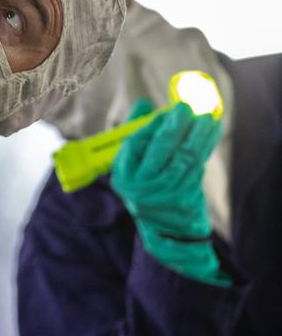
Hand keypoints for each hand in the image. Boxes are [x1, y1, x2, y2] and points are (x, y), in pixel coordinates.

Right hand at [111, 99, 229, 285]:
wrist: (165, 231)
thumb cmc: (147, 186)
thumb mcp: (132, 164)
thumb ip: (136, 132)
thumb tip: (143, 104)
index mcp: (123, 176)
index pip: (137, 143)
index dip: (154, 124)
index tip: (169, 109)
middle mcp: (140, 188)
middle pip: (162, 149)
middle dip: (176, 126)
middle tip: (188, 107)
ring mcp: (164, 196)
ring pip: (184, 156)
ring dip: (198, 134)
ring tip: (207, 115)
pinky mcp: (186, 201)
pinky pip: (197, 167)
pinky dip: (205, 147)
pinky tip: (212, 131)